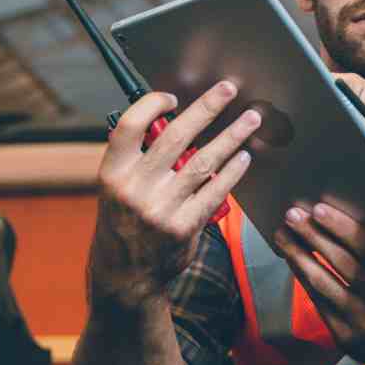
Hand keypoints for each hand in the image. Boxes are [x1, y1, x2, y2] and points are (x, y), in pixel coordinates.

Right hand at [89, 82, 257, 307]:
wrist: (125, 275)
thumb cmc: (125, 221)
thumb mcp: (118, 188)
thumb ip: (140, 158)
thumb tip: (177, 120)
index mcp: (113, 172)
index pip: (129, 126)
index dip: (152, 104)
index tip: (174, 96)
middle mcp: (135, 188)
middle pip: (175, 137)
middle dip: (206, 108)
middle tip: (228, 89)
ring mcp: (160, 209)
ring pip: (203, 161)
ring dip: (232, 136)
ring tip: (251, 119)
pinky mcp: (184, 227)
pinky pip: (215, 190)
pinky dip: (233, 170)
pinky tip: (244, 156)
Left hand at [274, 201, 364, 364]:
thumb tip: (349, 217)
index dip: (342, 226)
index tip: (319, 207)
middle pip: (342, 261)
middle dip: (314, 235)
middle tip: (292, 214)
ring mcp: (364, 320)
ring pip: (325, 282)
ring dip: (300, 256)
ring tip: (283, 236)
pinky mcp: (347, 336)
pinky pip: (320, 303)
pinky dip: (305, 280)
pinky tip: (295, 262)